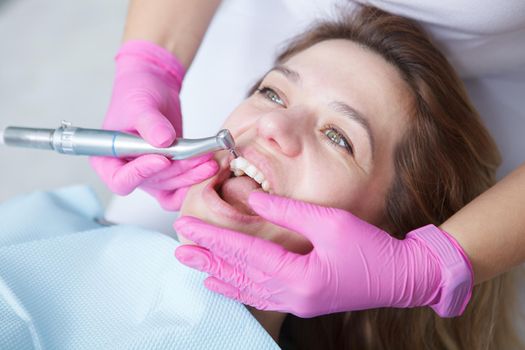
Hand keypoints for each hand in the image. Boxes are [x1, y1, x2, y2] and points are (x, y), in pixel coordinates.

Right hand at [90, 40, 217, 209]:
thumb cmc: (136, 92)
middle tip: (201, 159)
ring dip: (192, 176)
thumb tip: (163, 141)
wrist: (155, 86)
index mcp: (107, 160)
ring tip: (210, 161)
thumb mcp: (140, 104)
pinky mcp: (169, 172)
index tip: (163, 159)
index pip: (121, 180)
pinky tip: (208, 168)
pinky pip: (181, 185)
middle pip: (153, 183)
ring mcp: (150, 174)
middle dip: (179, 172)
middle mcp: (128, 171)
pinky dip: (195, 179)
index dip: (141, 174)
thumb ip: (150, 123)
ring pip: (172, 185)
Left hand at [174, 192, 472, 317]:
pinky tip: (224, 282)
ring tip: (193, 263)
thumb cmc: (372, 250)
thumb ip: (288, 211)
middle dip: (208, 256)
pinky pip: (260, 296)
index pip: (245, 254)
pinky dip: (238, 288)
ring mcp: (297, 303)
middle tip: (179, 245)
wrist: (402, 277)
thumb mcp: (332, 222)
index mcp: (300, 277)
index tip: (187, 226)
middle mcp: (293, 296)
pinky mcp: (302, 301)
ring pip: (246, 289)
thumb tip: (254, 198)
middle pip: (240, 274)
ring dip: (218, 273)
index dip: (214, 237)